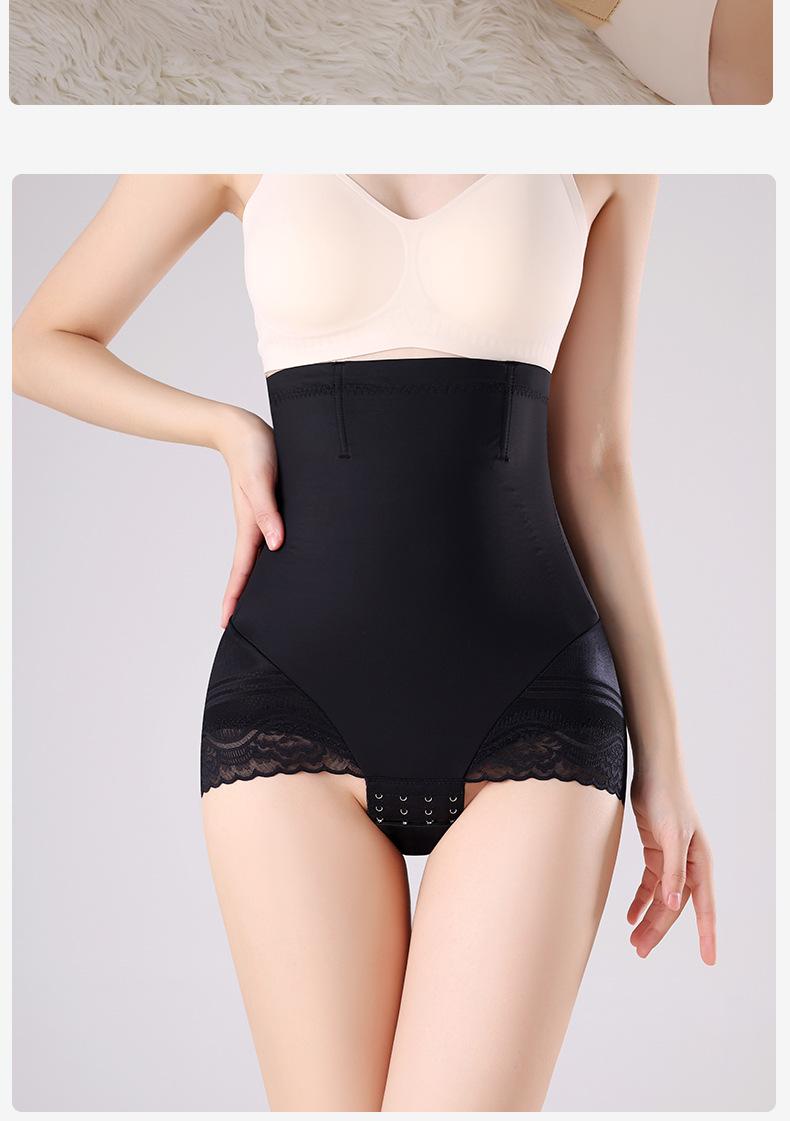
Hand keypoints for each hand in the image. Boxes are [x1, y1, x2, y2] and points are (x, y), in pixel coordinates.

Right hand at [213, 408, 283, 626]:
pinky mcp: (272, 509)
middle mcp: (256, 527)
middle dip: (244, 600)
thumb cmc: (254, 449)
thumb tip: (276, 544)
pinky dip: (272, 559)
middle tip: (245, 629)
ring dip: (258, 583)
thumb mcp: (261, 478)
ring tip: (263, 608)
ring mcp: (263, 519)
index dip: (235, 598)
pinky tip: (281, 565)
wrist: (245, 428)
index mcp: (250, 525)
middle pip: (249, 572)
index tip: (227, 624)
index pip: (242, 570)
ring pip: (261, 559)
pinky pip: (271, 541)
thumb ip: (267, 510)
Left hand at [628, 764, 716, 964]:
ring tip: (634, 940)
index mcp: (699, 863)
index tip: (709, 959)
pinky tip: (630, 914)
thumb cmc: (668, 800)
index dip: (706, 934)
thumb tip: (674, 904)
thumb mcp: (671, 836)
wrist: (654, 773)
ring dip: (648, 919)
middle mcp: (688, 865)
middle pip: (674, 907)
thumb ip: (673, 870)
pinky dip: (640, 900)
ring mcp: (672, 859)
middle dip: (659, 930)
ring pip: (660, 898)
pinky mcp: (656, 852)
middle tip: (640, 950)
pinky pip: (650, 884)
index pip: (704, 906)